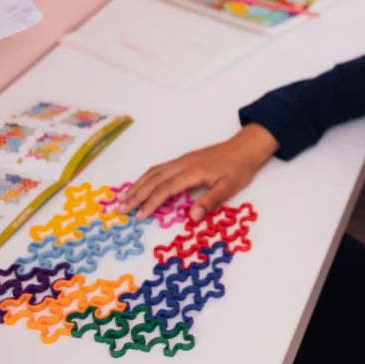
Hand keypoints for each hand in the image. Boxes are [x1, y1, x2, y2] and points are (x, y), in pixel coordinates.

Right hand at [116, 123, 277, 221]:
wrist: (246, 147)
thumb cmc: (239, 168)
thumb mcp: (230, 186)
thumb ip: (210, 201)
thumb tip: (192, 217)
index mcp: (193, 171)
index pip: (165, 189)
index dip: (150, 203)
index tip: (137, 216)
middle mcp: (183, 164)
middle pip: (153, 180)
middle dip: (135, 194)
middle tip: (119, 209)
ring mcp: (182, 160)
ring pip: (154, 172)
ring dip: (137, 185)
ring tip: (122, 198)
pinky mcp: (184, 159)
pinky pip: (159, 168)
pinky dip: (146, 177)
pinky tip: (140, 184)